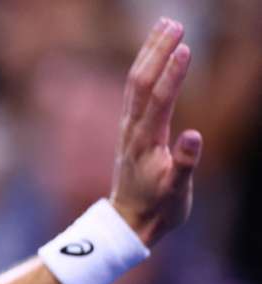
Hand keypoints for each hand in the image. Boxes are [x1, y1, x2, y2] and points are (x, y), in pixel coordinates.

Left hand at [110, 18, 202, 246]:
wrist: (130, 222)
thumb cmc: (158, 208)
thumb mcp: (177, 192)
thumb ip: (185, 164)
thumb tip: (193, 136)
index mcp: (145, 142)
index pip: (159, 101)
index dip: (172, 74)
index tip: (185, 47)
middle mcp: (132, 130)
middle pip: (142, 83)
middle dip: (157, 51)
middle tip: (176, 23)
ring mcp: (129, 128)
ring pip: (136, 83)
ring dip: (150, 52)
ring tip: (166, 24)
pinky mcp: (131, 130)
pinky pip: (136, 92)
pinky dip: (145, 68)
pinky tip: (154, 54)